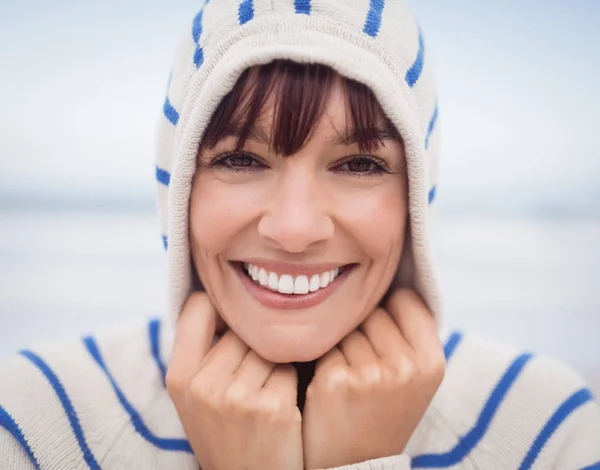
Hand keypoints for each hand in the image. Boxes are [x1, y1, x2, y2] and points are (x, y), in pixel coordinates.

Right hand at [166, 292, 302, 469]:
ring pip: (269, 344)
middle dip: (253, 342)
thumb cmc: (225, 433)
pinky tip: (283, 405)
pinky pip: (291, 367)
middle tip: (252, 375)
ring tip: (265, 391)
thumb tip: (227, 298)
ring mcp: (237, 396)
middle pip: (242, 327)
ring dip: (275, 360)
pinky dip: (291, 380)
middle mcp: (203, 384)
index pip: (197, 306)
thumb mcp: (196, 396)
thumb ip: (204, 351)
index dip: (220, 308)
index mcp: (179, 377)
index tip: (233, 321)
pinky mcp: (273, 407)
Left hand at [302, 289, 444, 468]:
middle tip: (364, 365)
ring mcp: (371, 374)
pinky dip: (320, 357)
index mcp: (432, 361)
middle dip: (363, 328)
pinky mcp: (336, 381)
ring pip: (345, 325)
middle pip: (372, 310)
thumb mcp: (414, 376)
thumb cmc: (383, 412)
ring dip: (340, 342)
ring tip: (349, 377)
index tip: (382, 333)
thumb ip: (409, 333)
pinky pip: (322, 344)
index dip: (389, 311)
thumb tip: (388, 280)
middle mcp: (406, 366)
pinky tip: (328, 384)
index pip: (406, 299)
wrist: (355, 464)